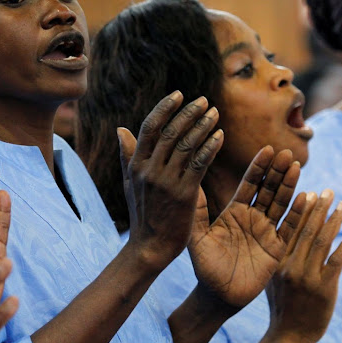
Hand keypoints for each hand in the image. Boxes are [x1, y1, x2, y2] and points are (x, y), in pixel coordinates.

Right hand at [117, 92, 223, 271]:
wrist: (149, 248)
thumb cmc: (142, 214)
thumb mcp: (129, 183)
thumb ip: (128, 155)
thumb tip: (121, 129)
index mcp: (136, 165)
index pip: (150, 128)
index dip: (165, 108)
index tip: (179, 94)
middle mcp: (149, 170)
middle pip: (170, 132)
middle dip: (188, 112)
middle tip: (204, 100)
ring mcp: (166, 182)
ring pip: (186, 145)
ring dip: (202, 126)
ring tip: (215, 113)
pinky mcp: (184, 194)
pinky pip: (199, 164)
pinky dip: (210, 147)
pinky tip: (220, 136)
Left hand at [188, 146, 305, 309]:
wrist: (217, 296)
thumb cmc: (204, 267)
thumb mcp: (197, 236)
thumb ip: (197, 210)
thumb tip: (190, 180)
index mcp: (235, 211)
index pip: (250, 183)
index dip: (259, 167)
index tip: (267, 149)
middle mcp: (253, 218)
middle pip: (269, 189)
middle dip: (277, 171)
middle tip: (286, 152)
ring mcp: (267, 232)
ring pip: (281, 204)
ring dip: (289, 186)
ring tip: (296, 166)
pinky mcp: (277, 249)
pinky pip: (290, 229)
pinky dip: (298, 214)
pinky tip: (305, 197)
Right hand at [267, 190, 341, 342]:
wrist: (289, 337)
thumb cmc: (283, 306)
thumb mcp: (273, 278)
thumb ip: (280, 257)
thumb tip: (288, 234)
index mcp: (277, 261)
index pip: (290, 228)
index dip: (302, 209)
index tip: (311, 193)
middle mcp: (289, 265)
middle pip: (307, 230)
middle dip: (320, 208)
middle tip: (330, 191)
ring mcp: (306, 277)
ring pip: (323, 242)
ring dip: (335, 221)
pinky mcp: (323, 289)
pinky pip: (337, 261)